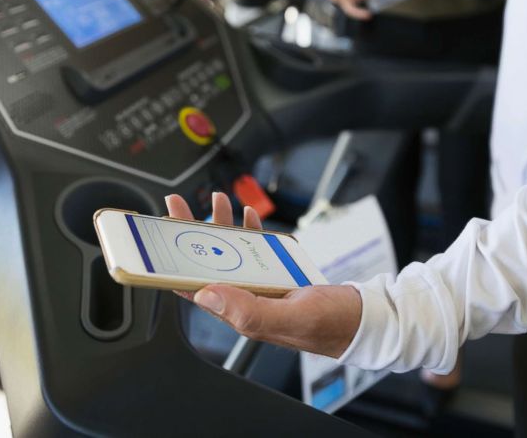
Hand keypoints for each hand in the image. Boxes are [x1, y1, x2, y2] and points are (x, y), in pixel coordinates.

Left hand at [165, 192, 362, 358]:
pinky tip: (249, 217)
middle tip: (177, 206)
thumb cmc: (332, 326)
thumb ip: (249, 310)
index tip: (160, 234)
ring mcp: (262, 287)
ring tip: (216, 201)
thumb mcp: (292, 317)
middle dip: (190, 232)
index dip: (172, 261)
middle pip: (208, 263)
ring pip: (231, 253)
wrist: (366, 322)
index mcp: (242, 312)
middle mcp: (247, 299)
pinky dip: (251, 232)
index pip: (194, 286)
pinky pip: (257, 252)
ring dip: (221, 226)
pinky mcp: (279, 277)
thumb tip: (205, 294)